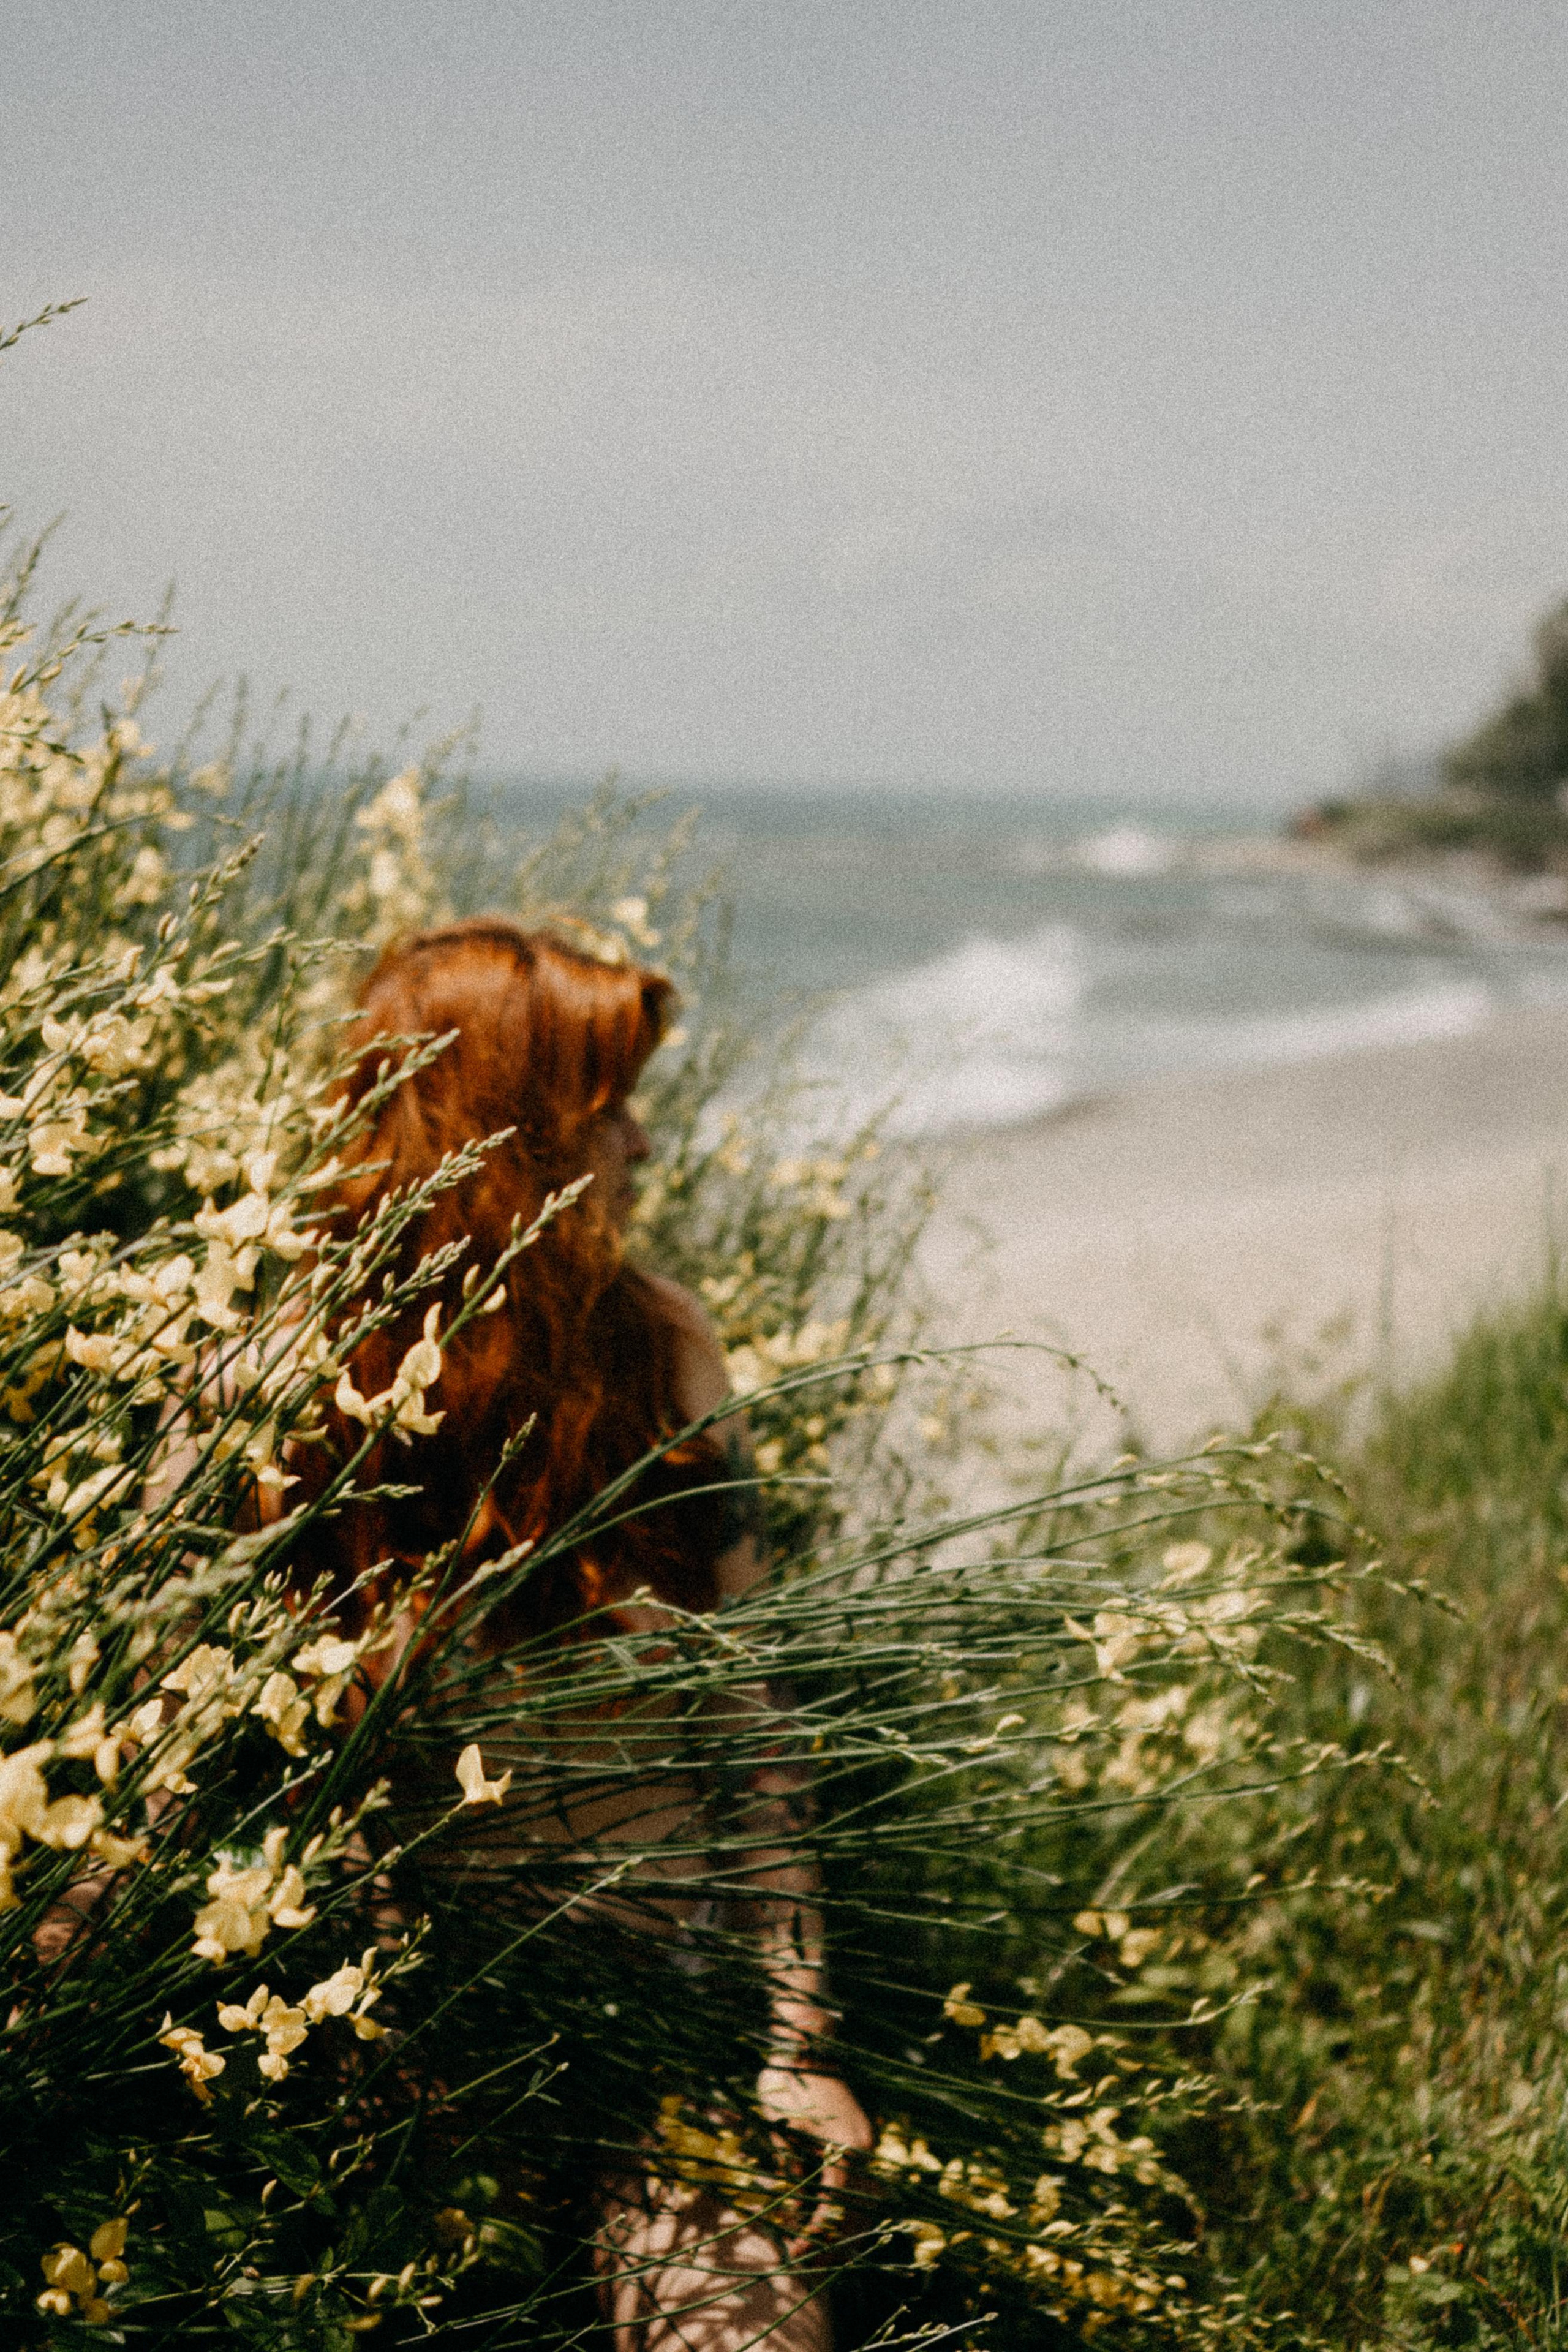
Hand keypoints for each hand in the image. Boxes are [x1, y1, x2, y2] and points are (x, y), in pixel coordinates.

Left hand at [756, 2062, 872, 2255]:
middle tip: (806, 2261)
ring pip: (863, 2200)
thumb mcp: (783, 2132)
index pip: (836, 2206)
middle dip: (833, 2240)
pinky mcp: (860, 2138)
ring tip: (820, 2249)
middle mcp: (864, 2150)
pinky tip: (828, 2218)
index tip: (797, 2252)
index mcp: (847, 2149)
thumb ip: (791, 2173)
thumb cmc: (789, 2085)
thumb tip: (793, 2213)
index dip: (817, 2234)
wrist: (805, 2046)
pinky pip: (859, 2182)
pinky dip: (846, 2205)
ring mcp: (866, 2143)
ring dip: (844, 2227)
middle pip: (857, 2210)